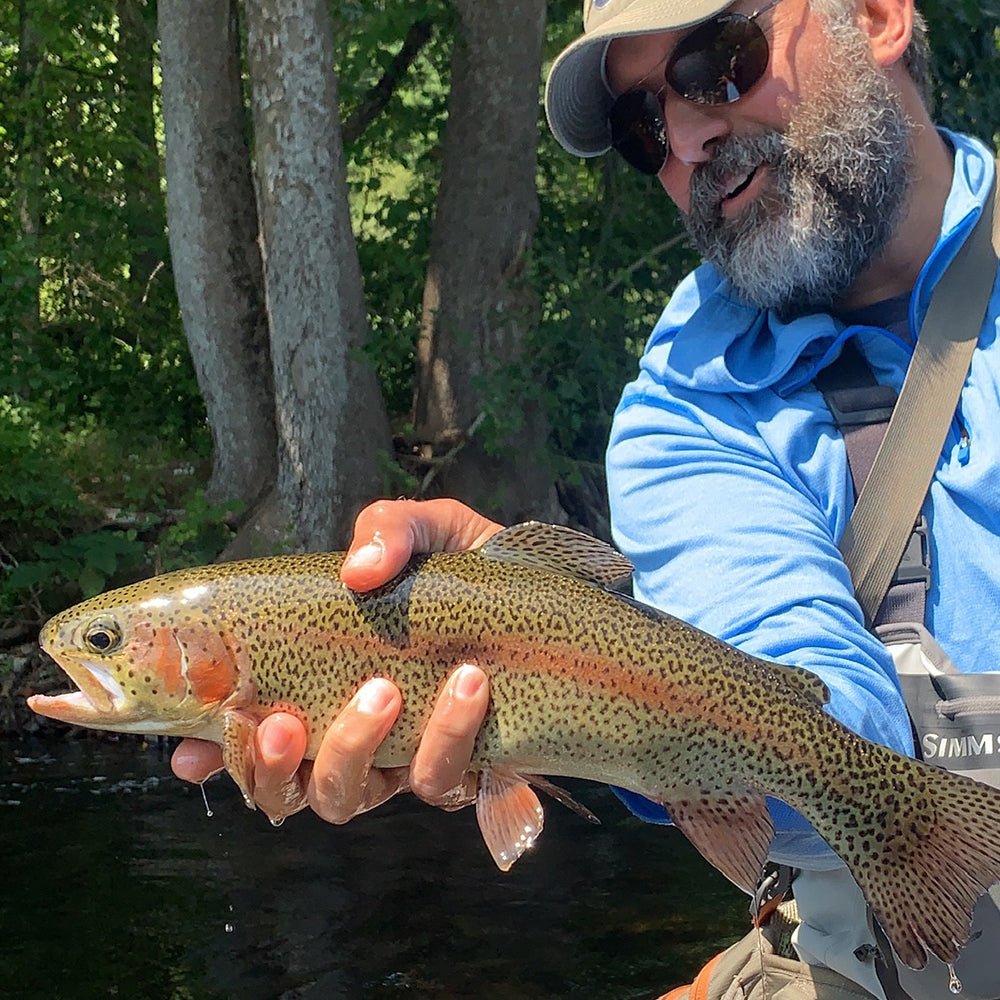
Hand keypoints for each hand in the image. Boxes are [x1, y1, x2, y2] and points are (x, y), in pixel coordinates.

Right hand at [171, 498, 500, 821]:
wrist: (552, 596)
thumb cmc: (469, 567)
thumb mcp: (429, 528)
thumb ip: (388, 529)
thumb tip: (357, 571)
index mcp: (320, 682)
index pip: (248, 733)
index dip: (214, 753)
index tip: (186, 753)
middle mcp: (352, 732)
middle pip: (288, 789)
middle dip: (271, 768)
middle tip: (283, 721)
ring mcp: (402, 755)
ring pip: (351, 797)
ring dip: (353, 750)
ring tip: (386, 689)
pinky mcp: (463, 765)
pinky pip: (440, 781)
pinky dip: (448, 737)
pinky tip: (469, 685)